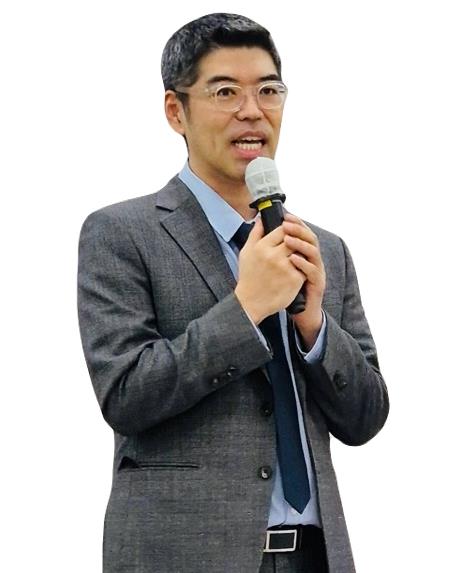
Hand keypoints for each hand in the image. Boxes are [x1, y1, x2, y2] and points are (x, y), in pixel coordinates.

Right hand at [234, 217, 305, 323]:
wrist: (251, 302)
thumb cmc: (249, 277)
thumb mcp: (246, 252)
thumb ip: (255, 233)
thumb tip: (261, 218)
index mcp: (262, 247)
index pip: (283, 229)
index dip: (287, 230)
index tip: (286, 235)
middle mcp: (274, 256)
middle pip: (294, 239)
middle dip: (295, 242)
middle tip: (292, 247)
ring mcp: (286, 267)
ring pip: (301, 252)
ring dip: (300, 254)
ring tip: (295, 259)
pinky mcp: (295, 279)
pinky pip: (304, 267)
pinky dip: (302, 268)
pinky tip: (295, 272)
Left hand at [282, 213, 325, 349]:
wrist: (299, 311)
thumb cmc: (287, 287)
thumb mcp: (279, 266)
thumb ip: (274, 249)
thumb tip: (263, 231)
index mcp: (304, 254)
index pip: (303, 233)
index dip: (296, 223)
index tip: (285, 216)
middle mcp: (313, 260)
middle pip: (311, 238)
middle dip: (299, 229)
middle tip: (286, 224)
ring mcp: (317, 271)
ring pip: (314, 252)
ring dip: (301, 244)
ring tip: (287, 239)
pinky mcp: (317, 283)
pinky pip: (312, 271)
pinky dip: (303, 263)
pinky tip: (293, 259)